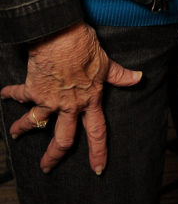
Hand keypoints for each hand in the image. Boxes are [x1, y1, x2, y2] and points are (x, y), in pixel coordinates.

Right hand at [0, 22, 141, 173]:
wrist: (62, 36)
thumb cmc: (85, 46)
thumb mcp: (106, 62)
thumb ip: (119, 75)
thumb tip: (138, 78)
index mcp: (89, 99)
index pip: (97, 131)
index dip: (98, 151)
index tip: (98, 168)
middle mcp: (69, 105)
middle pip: (62, 139)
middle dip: (54, 156)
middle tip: (47, 168)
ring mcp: (49, 100)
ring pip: (34, 123)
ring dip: (22, 129)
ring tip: (15, 134)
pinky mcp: (33, 90)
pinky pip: (20, 94)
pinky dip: (10, 94)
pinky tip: (4, 94)